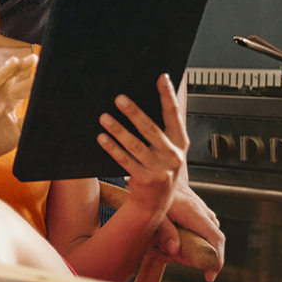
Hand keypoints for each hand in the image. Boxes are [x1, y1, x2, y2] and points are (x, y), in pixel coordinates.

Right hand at [0, 55, 36, 179]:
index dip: (27, 72)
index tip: (40, 61)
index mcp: (6, 101)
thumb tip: (48, 111)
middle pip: (5, 80)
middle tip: (33, 58)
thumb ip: (29, 120)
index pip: (17, 83)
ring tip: (11, 64)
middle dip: (18, 68)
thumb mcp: (18, 131)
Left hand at [95, 74, 186, 224]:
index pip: (174, 115)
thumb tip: (146, 99)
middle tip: (119, 98)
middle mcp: (173, 156)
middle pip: (151, 129)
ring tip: (104, 117)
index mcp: (180, 143)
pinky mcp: (145, 180)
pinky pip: (125, 160)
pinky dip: (113, 148)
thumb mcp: (169, 150)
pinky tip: (102, 137)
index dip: (168, 95)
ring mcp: (160, 169)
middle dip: (134, 112)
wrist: (156, 205)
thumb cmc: (160, 170)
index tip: (162, 77)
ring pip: (135, 145)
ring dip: (118, 130)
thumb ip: (162, 129)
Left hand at [154, 183, 225, 281]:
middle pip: (207, 247)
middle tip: (163, 251)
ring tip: (158, 241)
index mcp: (197, 215)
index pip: (215, 240)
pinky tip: (162, 241)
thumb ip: (165, 232)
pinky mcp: (203, 220)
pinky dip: (181, 243)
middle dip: (187, 256)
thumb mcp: (157, 214)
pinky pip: (196, 238)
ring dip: (180, 249)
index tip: (209, 276)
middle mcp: (207, 217)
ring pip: (200, 244)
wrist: (166, 177)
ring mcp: (207, 218)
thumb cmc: (161, 194)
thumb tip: (174, 251)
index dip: (216, 260)